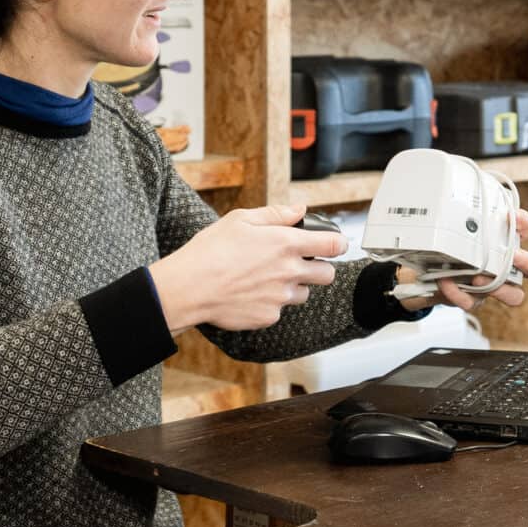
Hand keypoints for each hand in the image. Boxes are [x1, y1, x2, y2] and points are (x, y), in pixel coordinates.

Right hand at [148, 205, 346, 331]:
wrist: (189, 287)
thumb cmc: (211, 250)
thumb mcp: (241, 219)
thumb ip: (276, 215)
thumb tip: (300, 209)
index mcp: (286, 244)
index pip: (333, 245)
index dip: (339, 244)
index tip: (335, 244)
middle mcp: (289, 272)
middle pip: (328, 275)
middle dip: (320, 268)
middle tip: (301, 264)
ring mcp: (280, 298)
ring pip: (303, 294)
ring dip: (293, 286)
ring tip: (266, 279)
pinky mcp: (268, 317)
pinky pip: (279, 310)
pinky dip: (270, 303)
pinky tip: (250, 294)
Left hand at [399, 207, 527, 310]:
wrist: (428, 272)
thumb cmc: (449, 247)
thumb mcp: (454, 227)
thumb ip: (462, 215)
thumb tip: (457, 196)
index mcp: (505, 242)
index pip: (527, 230)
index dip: (525, 224)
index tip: (511, 216)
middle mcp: (506, 266)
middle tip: (513, 256)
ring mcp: (493, 285)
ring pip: (515, 295)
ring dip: (501, 288)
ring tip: (479, 278)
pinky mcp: (475, 300)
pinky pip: (474, 302)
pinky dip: (459, 293)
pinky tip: (446, 282)